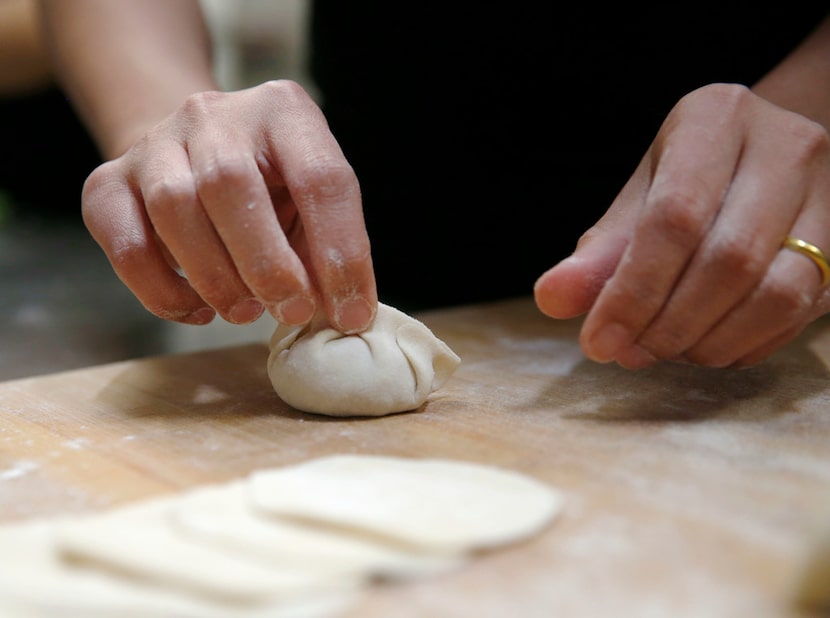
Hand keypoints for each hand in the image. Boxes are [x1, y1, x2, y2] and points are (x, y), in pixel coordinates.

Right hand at [81, 80, 376, 331]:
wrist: (190, 155)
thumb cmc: (268, 188)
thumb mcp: (308, 204)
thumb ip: (323, 248)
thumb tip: (342, 312)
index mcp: (283, 111)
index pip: (321, 177)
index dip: (341, 252)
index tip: (351, 312)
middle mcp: (214, 115)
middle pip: (231, 183)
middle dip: (268, 264)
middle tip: (292, 310)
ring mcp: (155, 143)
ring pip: (174, 208)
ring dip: (216, 277)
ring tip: (246, 312)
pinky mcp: (108, 182)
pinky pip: (126, 242)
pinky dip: (162, 290)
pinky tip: (198, 309)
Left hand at [535, 83, 829, 367]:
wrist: (762, 159)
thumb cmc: (688, 178)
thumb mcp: (637, 198)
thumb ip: (598, 252)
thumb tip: (553, 299)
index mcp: (716, 120)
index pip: (675, 217)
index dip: (634, 290)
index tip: (599, 340)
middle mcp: (785, 147)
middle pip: (730, 260)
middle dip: (670, 324)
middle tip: (629, 353)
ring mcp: (828, 194)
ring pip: (778, 293)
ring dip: (711, 342)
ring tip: (664, 351)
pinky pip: (801, 313)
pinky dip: (745, 346)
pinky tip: (706, 348)